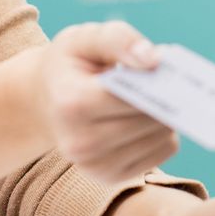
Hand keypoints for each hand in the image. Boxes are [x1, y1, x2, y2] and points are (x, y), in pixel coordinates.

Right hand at [31, 21, 175, 182]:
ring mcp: (95, 166)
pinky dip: (163, 131)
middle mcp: (80, 143)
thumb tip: (154, 60)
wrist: (47, 101)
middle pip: (149, 118)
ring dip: (166, 113)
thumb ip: (119, 40)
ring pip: (162, 136)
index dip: (154, 79)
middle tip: (164, 77)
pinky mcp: (112, 177)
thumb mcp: (85, 38)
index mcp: (71, 103)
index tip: (167, 64)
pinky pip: (164, 151)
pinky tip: (145, 116)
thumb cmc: (72, 64)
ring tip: (150, 96)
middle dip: (163, 95)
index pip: (129, 95)